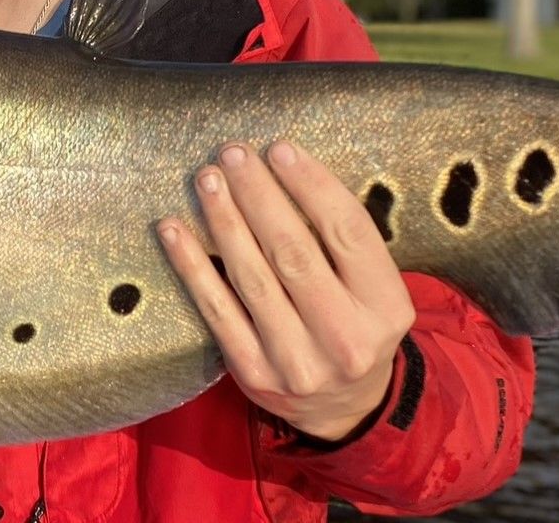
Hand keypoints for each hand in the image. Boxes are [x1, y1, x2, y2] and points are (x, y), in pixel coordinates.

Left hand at [156, 141, 414, 441]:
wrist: (344, 409)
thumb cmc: (356, 325)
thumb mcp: (376, 291)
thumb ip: (345, 245)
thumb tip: (284, 172)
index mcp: (385, 306)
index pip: (348, 232)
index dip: (311, 185)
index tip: (279, 149)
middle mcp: (344, 336)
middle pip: (293, 251)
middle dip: (258, 195)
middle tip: (233, 154)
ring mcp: (296, 359)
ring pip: (252, 276)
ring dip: (223, 220)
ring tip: (207, 179)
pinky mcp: (253, 373)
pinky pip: (216, 310)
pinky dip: (191, 266)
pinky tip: (173, 230)